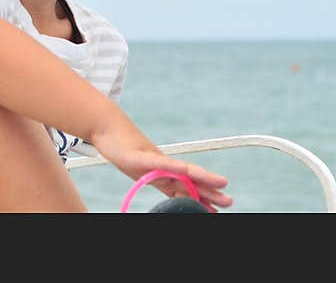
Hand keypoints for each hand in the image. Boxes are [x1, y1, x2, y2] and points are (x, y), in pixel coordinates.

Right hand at [92, 127, 232, 212]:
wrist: (106, 126)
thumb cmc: (122, 147)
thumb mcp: (139, 169)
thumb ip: (156, 177)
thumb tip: (171, 191)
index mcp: (161, 173)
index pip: (184, 188)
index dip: (201, 198)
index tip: (217, 208)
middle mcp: (161, 166)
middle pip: (188, 180)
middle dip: (209, 191)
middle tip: (229, 201)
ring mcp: (152, 160)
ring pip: (180, 171)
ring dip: (201, 178)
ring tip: (220, 184)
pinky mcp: (140, 156)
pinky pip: (158, 163)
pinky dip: (172, 167)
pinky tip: (184, 170)